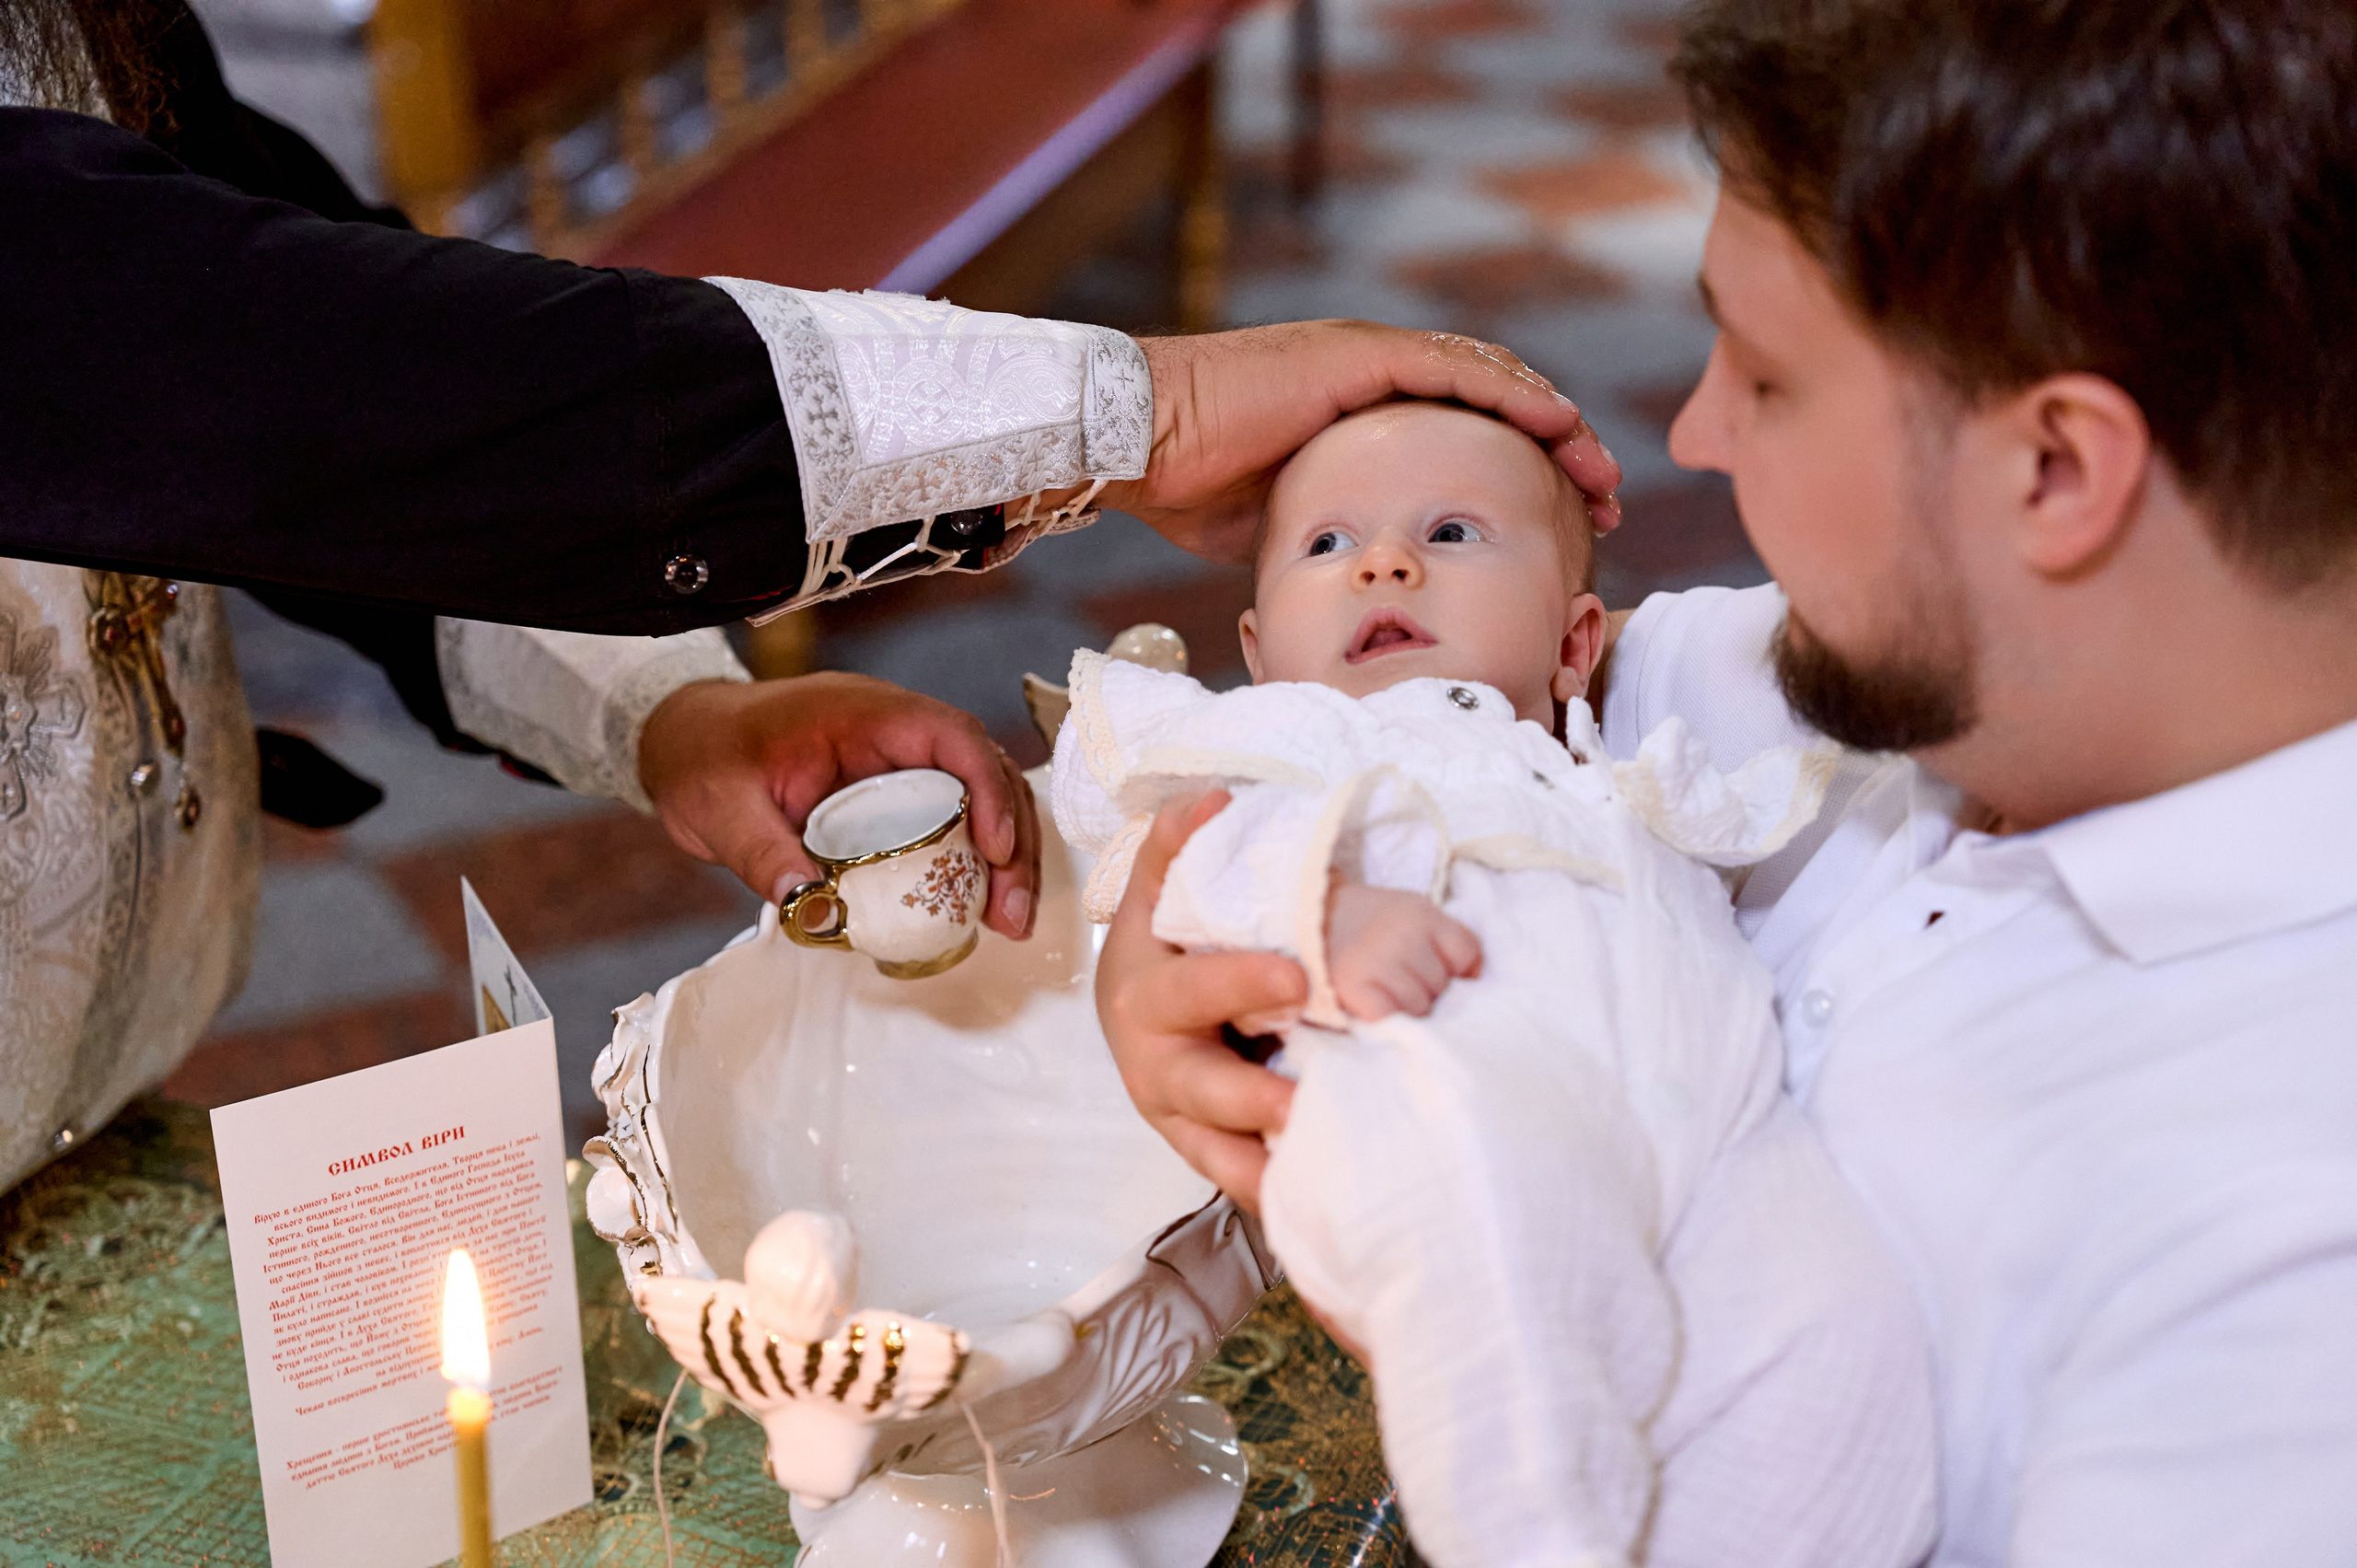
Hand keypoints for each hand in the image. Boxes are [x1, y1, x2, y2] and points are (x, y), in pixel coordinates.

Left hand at [637, 674, 1038, 938]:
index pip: (952, 737)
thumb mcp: (721, 806)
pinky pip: (953, 820)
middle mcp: (897, 732)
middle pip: (986, 774)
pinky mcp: (896, 794)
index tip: (995, 849)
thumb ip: (760, 851)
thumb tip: (807, 904)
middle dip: (1012, 843)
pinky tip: (976, 908)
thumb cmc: (705, 756)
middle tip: (1012, 913)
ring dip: (1003, 860)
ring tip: (1007, 922)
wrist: (687, 742)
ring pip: (981, 800)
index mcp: (864, 715)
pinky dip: (972, 864)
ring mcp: (901, 762)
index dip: (988, 789)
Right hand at [1088, 322, 1623, 563]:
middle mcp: (1373, 374)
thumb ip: (1328, 531)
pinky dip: (1517, 397)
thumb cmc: (1188, 486)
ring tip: (1601, 470)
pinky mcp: (1359, 356)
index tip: (1566, 515)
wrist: (1137, 442)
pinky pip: (1459, 372)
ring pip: (1490, 381)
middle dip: (1557, 449)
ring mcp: (1368, 358)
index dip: (1521, 465)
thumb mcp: (1280, 519)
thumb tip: (1354, 583)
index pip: (1464, 428)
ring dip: (1554, 425)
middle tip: (1605, 499)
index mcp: (1360, 409)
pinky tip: (1561, 425)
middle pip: (1494, 402)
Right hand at [1096, 792, 1307, 1209]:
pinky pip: (1239, 1185)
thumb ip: (1175, 846)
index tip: (1299, 976)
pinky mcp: (1207, 1155)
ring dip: (1267, 1167)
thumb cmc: (1161, 949)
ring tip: (1326, 1174)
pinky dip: (1277, 1197)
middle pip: (1200, 1091)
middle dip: (1253, 1099)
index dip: (1239, 983)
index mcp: (1144, 996)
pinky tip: (1326, 1205)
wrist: (1139, 1015)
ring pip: (1218, 1156)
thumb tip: (1210, 800)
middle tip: (1308, 1101)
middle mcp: (1155, 1067)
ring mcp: (1180, 1121)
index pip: (1191, 990)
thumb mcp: (1155, 893)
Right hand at [1325, 882, 1481, 1020]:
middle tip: (1400, 980)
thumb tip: (1472, 982)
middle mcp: (1402, 933)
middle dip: (1428, 989)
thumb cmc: (1365, 924)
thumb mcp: (1408, 913)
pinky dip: (1384, 1017)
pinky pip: (1390, 1017)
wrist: (1307, 920)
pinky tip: (1372, 1004)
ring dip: (1407, 1007)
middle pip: (1443, 984)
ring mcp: (1377, 960)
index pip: (1467, 953)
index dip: (1456, 969)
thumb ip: (1439, 939)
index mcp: (1420, 912)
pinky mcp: (1353, 987)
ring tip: (1385, 992)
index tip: (1436, 971)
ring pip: (1420, 1006)